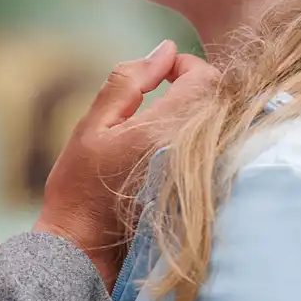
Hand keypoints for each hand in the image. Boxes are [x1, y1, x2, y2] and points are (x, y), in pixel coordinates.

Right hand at [35, 39, 216, 286]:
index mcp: (164, 131)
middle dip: (194, 86)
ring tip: (163, 123)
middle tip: (161, 93)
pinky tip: (170, 150)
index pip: (207, 78)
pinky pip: (215, 151)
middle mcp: (191, 152)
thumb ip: (128, 82)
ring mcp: (199, 175)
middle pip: (219, 98)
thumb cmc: (80, 188)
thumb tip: (165, 50)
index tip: (162, 73)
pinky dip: (199, 139)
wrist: (84, 249)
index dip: (187, 65)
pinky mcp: (199, 192)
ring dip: (197, 113)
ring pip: (219, 124)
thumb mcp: (93, 126)